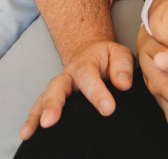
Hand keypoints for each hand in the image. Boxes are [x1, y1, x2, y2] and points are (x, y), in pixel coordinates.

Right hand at [19, 39, 133, 139]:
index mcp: (86, 64)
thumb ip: (122, 66)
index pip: (90, 79)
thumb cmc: (106, 57)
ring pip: (45, 97)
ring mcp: (59, 87)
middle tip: (49, 120)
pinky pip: (39, 107)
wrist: (90, 51)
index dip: (98, 94)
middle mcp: (68, 76)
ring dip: (38, 113)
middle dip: (54, 103)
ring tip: (30, 131)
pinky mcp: (53, 98)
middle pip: (58, 87)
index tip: (108, 109)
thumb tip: (123, 85)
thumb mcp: (119, 54)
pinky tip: (26, 134)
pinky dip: (31, 120)